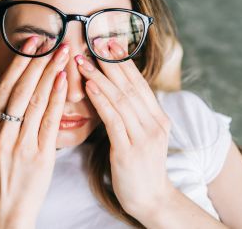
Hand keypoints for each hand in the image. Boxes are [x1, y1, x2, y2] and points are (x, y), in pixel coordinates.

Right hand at [0, 36, 68, 227]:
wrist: (9, 205)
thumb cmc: (4, 169)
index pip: (4, 85)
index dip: (19, 61)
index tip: (32, 41)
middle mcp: (1, 132)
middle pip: (20, 89)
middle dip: (37, 61)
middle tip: (53, 39)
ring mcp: (19, 143)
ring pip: (35, 101)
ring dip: (50, 73)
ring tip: (63, 53)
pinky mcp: (39, 155)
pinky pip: (48, 121)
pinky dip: (55, 98)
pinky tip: (63, 80)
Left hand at [74, 38, 174, 219]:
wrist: (151, 200)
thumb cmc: (140, 168)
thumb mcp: (141, 136)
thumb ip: (133, 115)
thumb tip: (115, 91)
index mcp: (158, 118)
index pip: (139, 83)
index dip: (124, 62)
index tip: (109, 43)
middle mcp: (154, 123)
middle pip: (130, 85)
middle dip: (111, 62)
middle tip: (94, 41)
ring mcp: (144, 137)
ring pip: (121, 99)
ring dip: (100, 77)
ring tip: (83, 60)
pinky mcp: (129, 150)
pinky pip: (113, 119)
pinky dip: (101, 100)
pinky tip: (89, 86)